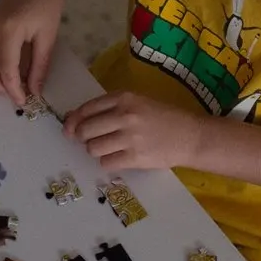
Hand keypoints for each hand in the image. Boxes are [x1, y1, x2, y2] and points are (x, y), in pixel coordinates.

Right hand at [0, 0, 66, 107]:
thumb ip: (39, 66)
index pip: (6, 69)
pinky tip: (0, 68)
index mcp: (10, 30)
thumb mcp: (48, 37)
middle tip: (11, 94)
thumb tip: (34, 91)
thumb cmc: (48, 4)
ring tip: (5, 83)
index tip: (24, 102)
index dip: (14, 89)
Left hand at [63, 91, 208, 171]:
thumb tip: (75, 119)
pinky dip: (108, 162)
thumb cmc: (164, 118)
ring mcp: (130, 138)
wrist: (191, 136)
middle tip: (88, 140)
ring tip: (107, 148)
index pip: (87, 108)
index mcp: (125, 98)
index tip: (69, 127)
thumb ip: (111, 108)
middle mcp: (125, 116)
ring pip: (93, 148)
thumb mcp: (139, 103)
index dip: (73, 120)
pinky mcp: (135, 158)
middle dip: (81, 137)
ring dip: (95, 150)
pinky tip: (118, 157)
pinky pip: (106, 163)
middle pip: (85, 130)